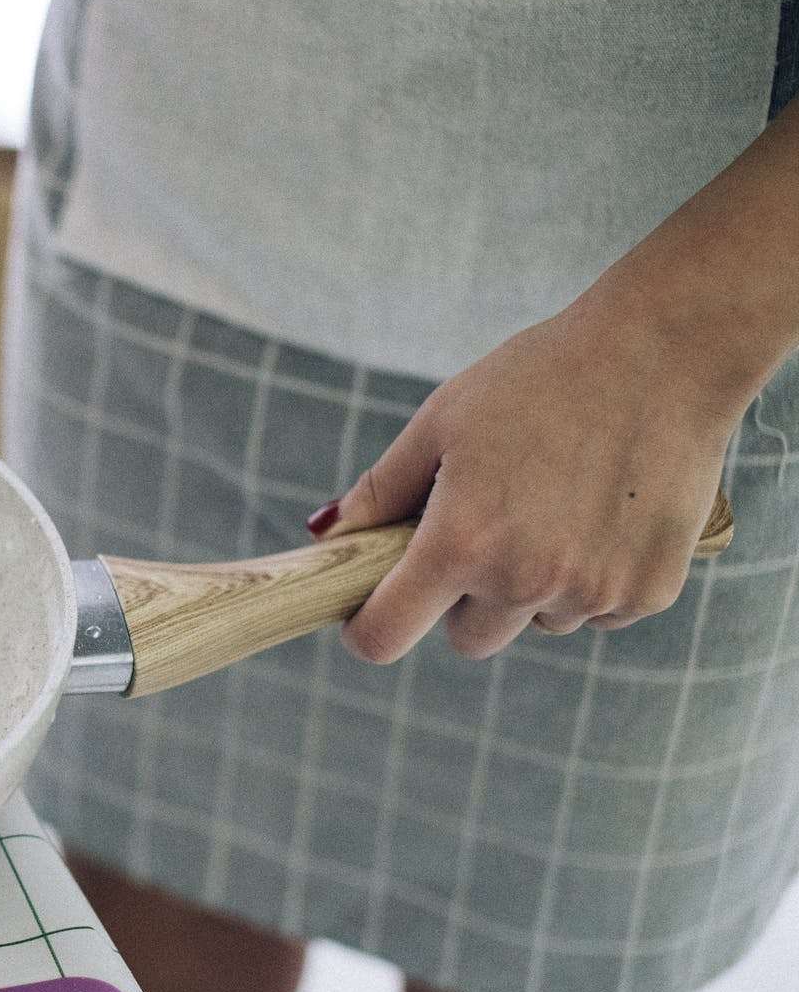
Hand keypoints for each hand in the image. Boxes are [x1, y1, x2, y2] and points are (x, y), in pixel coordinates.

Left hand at [314, 299, 740, 662]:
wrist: (665, 352)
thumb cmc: (540, 379)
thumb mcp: (441, 422)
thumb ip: (380, 490)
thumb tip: (325, 534)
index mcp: (460, 543)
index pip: (387, 635)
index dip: (367, 631)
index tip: (367, 617)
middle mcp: (524, 581)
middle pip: (468, 639)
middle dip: (461, 602)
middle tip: (481, 535)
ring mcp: (592, 592)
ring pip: (536, 623)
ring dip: (531, 589)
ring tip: (554, 507)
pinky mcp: (648, 591)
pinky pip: (598, 611)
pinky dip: (590, 579)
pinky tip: (603, 513)